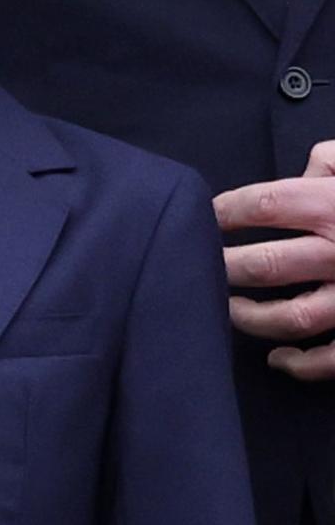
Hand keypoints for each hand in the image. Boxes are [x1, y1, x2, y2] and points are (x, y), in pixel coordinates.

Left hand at [212, 141, 334, 380]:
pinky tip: (276, 357)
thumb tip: (305, 170)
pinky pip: (333, 358)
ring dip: (250, 317)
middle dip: (225, 267)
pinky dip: (300, 364)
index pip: (264, 205)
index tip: (206, 217)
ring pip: (291, 317)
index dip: (225, 210)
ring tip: (228, 308)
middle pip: (265, 264)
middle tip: (203, 267)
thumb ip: (334, 161)